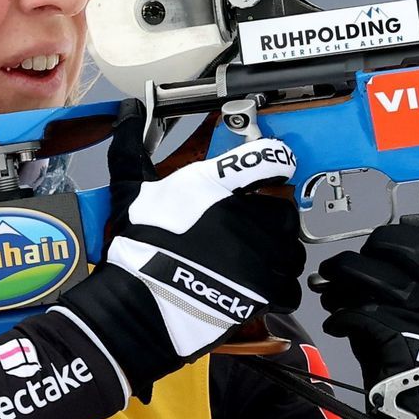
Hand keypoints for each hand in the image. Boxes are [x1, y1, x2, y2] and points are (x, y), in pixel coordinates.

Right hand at [59, 102, 304, 399]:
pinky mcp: (267, 291)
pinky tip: (257, 286)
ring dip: (278, 250)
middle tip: (249, 224)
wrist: (141, 305)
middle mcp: (249, 215)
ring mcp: (263, 255)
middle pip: (284, 205)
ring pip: (291, 246)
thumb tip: (126, 112)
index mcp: (220, 184)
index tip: (273, 166)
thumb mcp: (130, 190)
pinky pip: (290, 285)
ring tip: (252, 258)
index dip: (275, 159)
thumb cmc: (138, 247)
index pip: (270, 156)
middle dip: (271, 214)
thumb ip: (130, 147)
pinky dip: (279, 287)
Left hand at [315, 210, 418, 418]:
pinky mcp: (398, 335)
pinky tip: (335, 325)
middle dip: (356, 258)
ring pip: (371, 278)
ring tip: (329, 296)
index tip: (371, 247)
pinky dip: (340, 317)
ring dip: (340, 284)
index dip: (389, 240)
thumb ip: (398, 292)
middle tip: (334, 268)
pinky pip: (358, 313)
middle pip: (392, 254)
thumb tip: (360, 266)